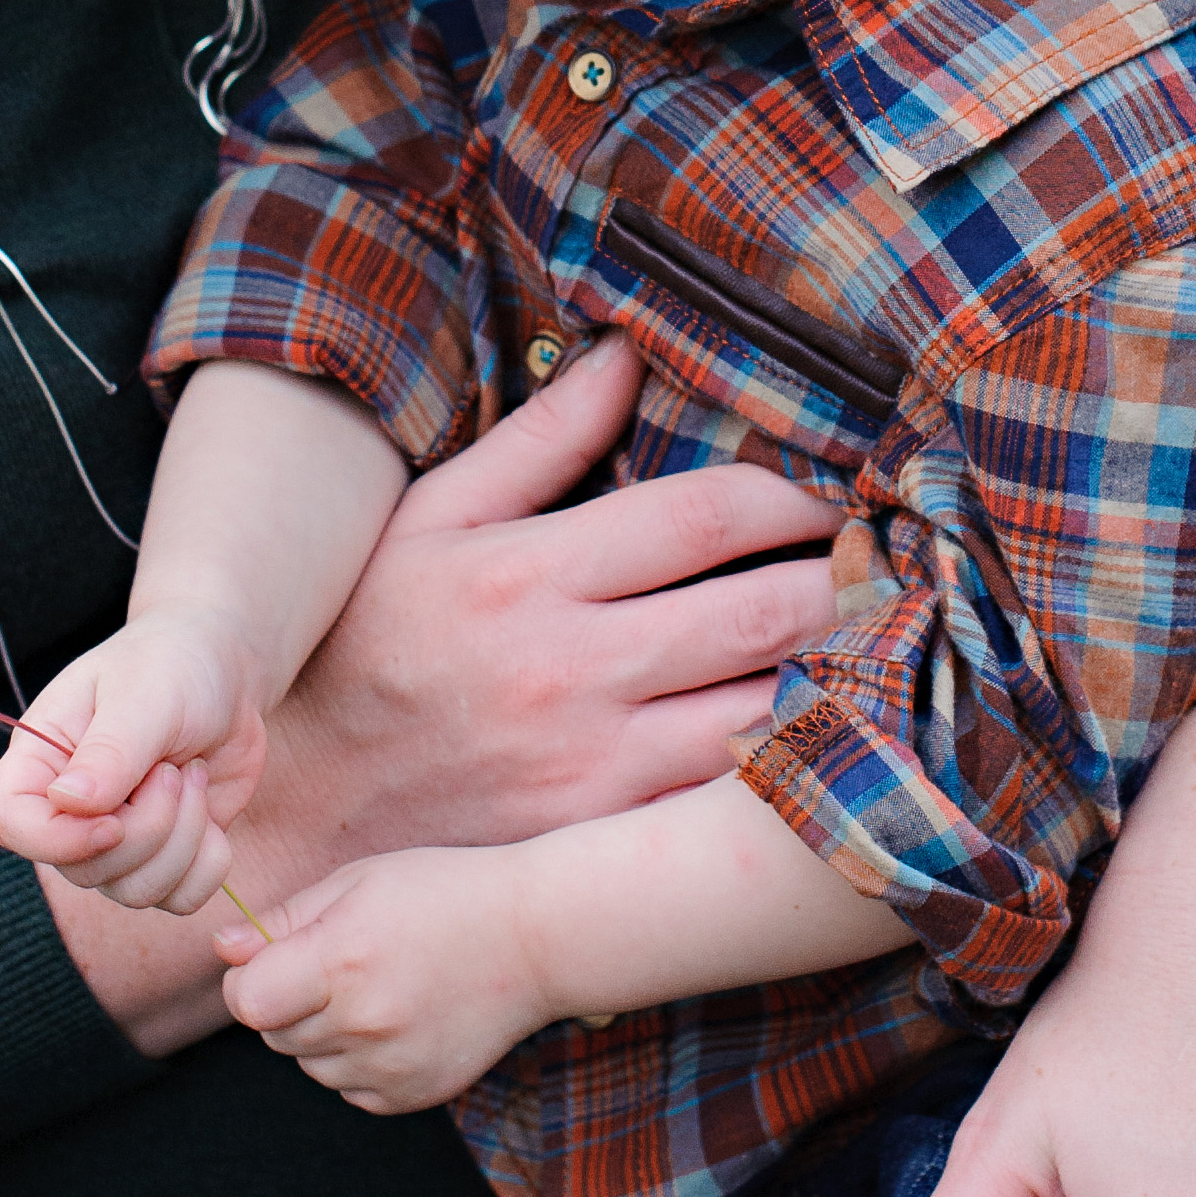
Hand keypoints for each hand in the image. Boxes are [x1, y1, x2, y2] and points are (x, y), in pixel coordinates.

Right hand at [0, 614, 267, 916]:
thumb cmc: (169, 666)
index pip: (11, 825)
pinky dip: (209, 863)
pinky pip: (181, 899)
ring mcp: (118, 842)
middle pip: (85, 871)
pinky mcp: (166, 857)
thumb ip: (110, 751)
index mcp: (40, 763)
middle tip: (174, 766)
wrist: (223, 672)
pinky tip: (210, 811)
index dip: (58, 841)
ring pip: (137, 892)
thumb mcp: (143, 694)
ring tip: (189, 775)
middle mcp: (69, 813)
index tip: (115, 821)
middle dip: (148, 828)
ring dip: (183, 839)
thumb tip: (69, 803)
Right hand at [20, 336, 834, 1060]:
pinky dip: (789, 763)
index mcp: (529, 573)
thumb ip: (535, 442)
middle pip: (763, 612)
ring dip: (841, 673)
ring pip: (764, 711)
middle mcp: (570, 670)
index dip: (798, 494)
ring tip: (894, 639)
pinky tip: (833, 735)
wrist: (289, 817)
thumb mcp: (425, 523)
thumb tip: (624, 356)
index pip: (708, 513)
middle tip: (905, 560)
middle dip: (853, 581)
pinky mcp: (600, 840)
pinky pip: (725, 798)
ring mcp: (592, 766)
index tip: (840, 490)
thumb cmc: (358, 650)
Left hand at [214, 847, 552, 1110]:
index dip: (251, 977)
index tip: (280, 955)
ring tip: (377, 987)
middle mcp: (363, 1023)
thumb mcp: (359, 881)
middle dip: (288, 1000)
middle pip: (273, 1034)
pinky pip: (350, 1088)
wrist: (535, 939)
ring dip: (323, 1033)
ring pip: (309, 1063)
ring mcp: (391, 1066)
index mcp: (342, 961)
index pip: (245, 1001)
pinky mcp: (413, 1095)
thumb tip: (223, 951)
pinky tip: (399, 1018)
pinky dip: (359, 1060)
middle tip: (342, 962)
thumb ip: (284, 919)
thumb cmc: (441, 893)